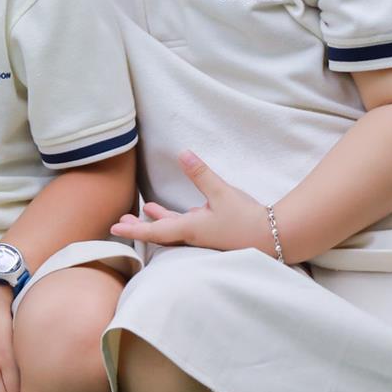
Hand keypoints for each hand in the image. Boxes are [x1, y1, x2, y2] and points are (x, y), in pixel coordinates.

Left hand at [111, 150, 273, 256]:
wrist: (277, 238)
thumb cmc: (247, 218)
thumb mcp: (222, 192)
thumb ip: (201, 173)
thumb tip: (183, 152)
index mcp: (190, 230)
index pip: (154, 232)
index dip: (133, 230)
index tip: (114, 228)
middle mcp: (194, 236)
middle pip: (160, 233)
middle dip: (141, 226)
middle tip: (122, 220)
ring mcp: (204, 237)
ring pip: (175, 230)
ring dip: (159, 220)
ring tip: (146, 211)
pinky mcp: (215, 234)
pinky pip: (189, 228)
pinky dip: (177, 220)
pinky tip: (180, 213)